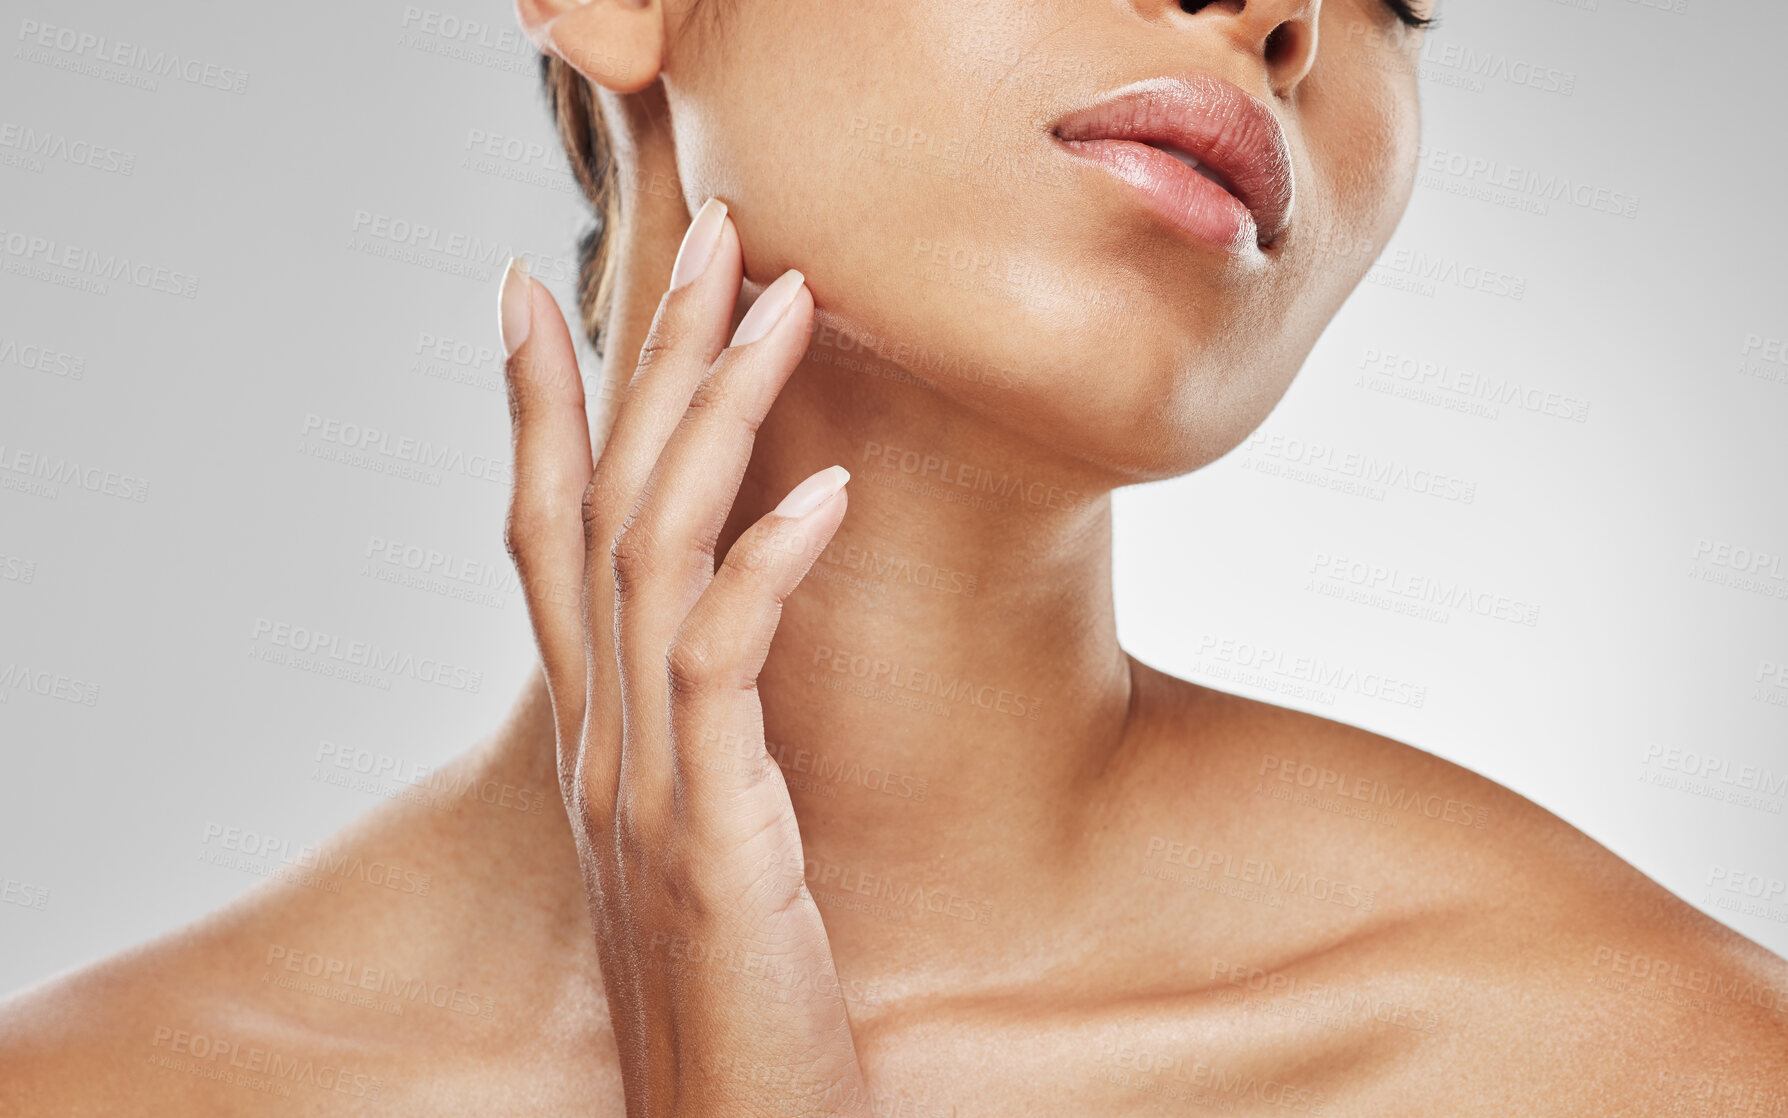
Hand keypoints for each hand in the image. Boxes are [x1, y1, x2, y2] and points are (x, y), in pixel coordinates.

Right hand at [497, 199, 869, 1116]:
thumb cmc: (733, 993)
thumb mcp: (707, 838)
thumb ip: (701, 738)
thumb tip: (727, 648)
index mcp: (595, 736)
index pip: (547, 538)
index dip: (542, 410)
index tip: (539, 293)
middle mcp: (596, 742)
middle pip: (600, 506)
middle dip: (648, 356)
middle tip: (709, 231)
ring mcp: (639, 786)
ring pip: (652, 553)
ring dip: (714, 413)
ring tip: (779, 296)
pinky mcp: (708, 836)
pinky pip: (723, 666)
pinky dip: (766, 566)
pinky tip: (827, 491)